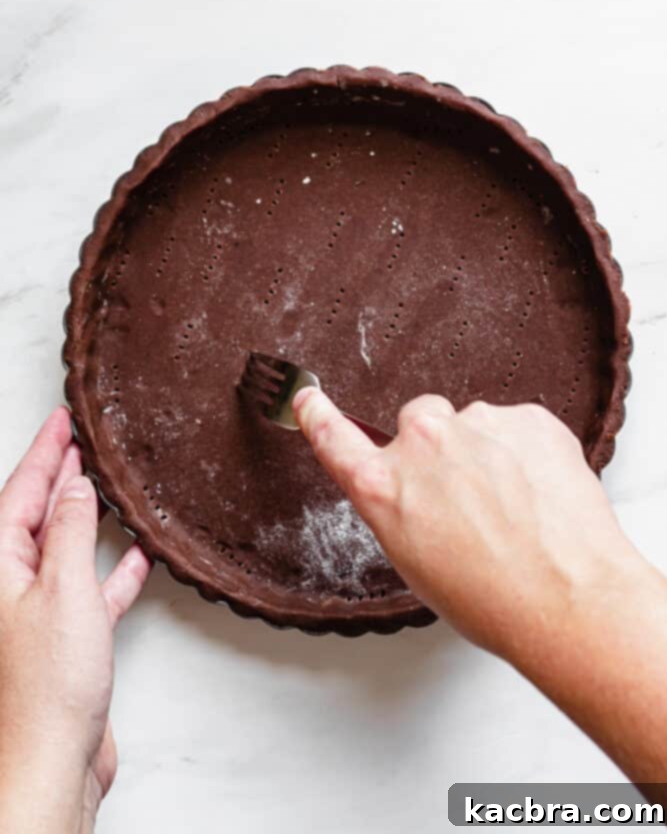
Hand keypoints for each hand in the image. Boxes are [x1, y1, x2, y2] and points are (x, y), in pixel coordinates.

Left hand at [0, 408, 150, 833]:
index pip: (19, 490)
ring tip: (106, 486)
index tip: (62, 420)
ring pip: (63, 549)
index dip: (44, 451)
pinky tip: (137, 558)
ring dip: (87, 519)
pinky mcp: (65, 641)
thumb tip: (76, 488)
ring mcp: (37, 613)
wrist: (49, 764)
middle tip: (80, 440)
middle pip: (36, 515)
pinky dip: (113, 572)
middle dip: (59, 477)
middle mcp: (11, 584)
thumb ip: (72, 533)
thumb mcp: (63, 590)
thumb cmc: (45, 688)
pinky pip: (89, 591)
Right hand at [292, 390, 638, 661]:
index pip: (335, 439)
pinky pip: (517, 426)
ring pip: (474, 426)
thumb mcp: (417, 563)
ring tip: (516, 509)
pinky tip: (540, 495)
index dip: (318, 416)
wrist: (568, 600)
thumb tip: (419, 490)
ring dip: (488, 452)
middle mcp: (422, 444)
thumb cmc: (493, 600)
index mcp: (383, 487)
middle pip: (419, 421)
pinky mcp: (528, 417)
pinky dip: (527, 452)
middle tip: (470, 496)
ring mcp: (477, 423)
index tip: (307, 399)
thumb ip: (401, 509)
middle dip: (437, 447)